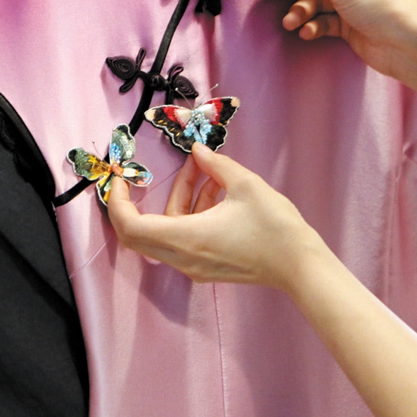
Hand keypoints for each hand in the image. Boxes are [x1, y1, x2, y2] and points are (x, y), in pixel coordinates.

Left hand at [108, 142, 316, 290]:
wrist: (300, 266)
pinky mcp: (206, 265)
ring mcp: (194, 265)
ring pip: (166, 230)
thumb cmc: (275, 227)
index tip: (120, 178)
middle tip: (141, 175)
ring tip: (203, 168)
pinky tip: (214, 187)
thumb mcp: (245, 184)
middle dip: (137, 201)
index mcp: (186, 238)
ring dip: (178, 197)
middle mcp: (183, 257)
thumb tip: (197, 150)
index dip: (117, 203)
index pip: (131, 227)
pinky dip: (190, 211)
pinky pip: (184, 236)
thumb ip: (215, 164)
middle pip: (140, 233)